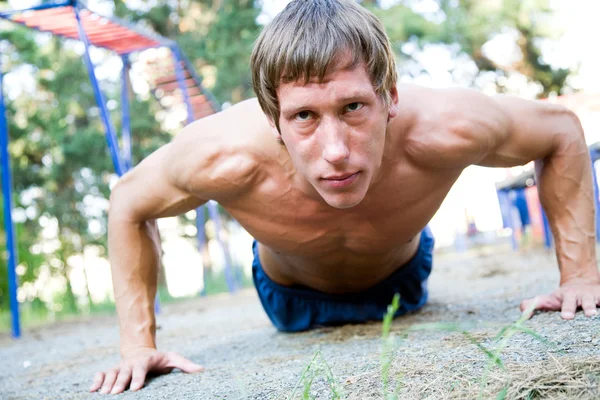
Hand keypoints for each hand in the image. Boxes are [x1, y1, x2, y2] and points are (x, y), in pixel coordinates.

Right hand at [89, 348, 203, 394]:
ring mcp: (120, 366)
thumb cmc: (158, 358)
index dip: (137, 378)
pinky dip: (96, 380)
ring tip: (103, 394)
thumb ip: (185, 365)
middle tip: (114, 394)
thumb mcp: (172, 358)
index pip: (141, 369)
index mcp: (145, 361)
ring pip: (111, 374)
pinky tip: (91, 390)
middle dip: (119, 383)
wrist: (141, 350)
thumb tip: (201, 370)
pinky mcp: (111, 370)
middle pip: (123, 372)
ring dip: (106, 383)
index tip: (135, 388)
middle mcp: (130, 363)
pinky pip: (102, 374)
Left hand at [520, 278, 599, 319]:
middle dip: (588, 307)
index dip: (567, 309)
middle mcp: (583, 296)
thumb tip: (522, 315)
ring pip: (599, 301)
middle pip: (586, 302)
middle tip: (589, 314)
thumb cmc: (562, 297)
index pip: (567, 303)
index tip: (566, 317)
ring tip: (597, 314)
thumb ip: (534, 305)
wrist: (581, 282)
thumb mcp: (548, 299)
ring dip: (598, 306)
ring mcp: (596, 297)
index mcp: (568, 297)